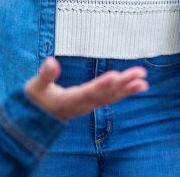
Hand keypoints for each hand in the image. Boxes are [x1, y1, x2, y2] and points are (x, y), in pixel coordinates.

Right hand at [23, 57, 147, 120]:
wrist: (37, 118)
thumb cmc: (36, 99)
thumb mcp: (35, 87)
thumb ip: (44, 76)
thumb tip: (51, 61)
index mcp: (70, 100)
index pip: (88, 92)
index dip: (101, 85)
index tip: (115, 76)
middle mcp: (83, 104)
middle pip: (106, 94)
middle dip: (123, 84)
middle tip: (140, 73)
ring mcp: (89, 105)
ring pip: (111, 97)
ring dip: (128, 88)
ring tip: (144, 81)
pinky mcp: (92, 103)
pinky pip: (112, 98)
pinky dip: (126, 92)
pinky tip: (139, 86)